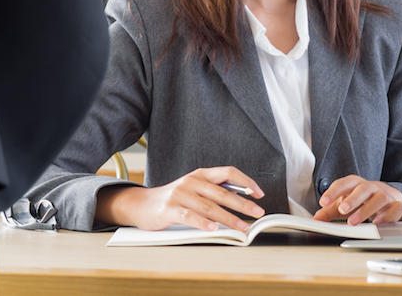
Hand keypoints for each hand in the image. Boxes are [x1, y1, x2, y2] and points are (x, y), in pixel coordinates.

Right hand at [96, 167, 264, 231]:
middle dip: (243, 203)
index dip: (245, 181)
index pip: (228, 172)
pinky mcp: (169, 209)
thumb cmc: (174, 199)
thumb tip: (243, 200)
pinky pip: (189, 216)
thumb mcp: (194, 189)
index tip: (259, 194)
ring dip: (228, 218)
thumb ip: (214, 192)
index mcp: (200, 174)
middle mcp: (191, 181)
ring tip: (242, 227)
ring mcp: (179, 194)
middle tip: (257, 213)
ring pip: (209, 206)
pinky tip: (213, 229)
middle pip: (221, 191)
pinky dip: (203, 223)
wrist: (142, 204)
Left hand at [313, 175, 401, 224]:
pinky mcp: (397, 205)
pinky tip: (377, 223)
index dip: (333, 192)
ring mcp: (385, 195)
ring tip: (354, 222)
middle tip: (342, 210)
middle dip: (352, 199)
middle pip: (362, 189)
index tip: (323, 201)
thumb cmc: (362, 200)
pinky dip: (387, 216)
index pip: (343, 183)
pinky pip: (395, 209)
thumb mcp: (344, 203)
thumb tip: (315, 220)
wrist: (388, 197)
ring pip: (379, 198)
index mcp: (355, 183)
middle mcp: (371, 187)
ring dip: (366, 210)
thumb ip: (329, 211)